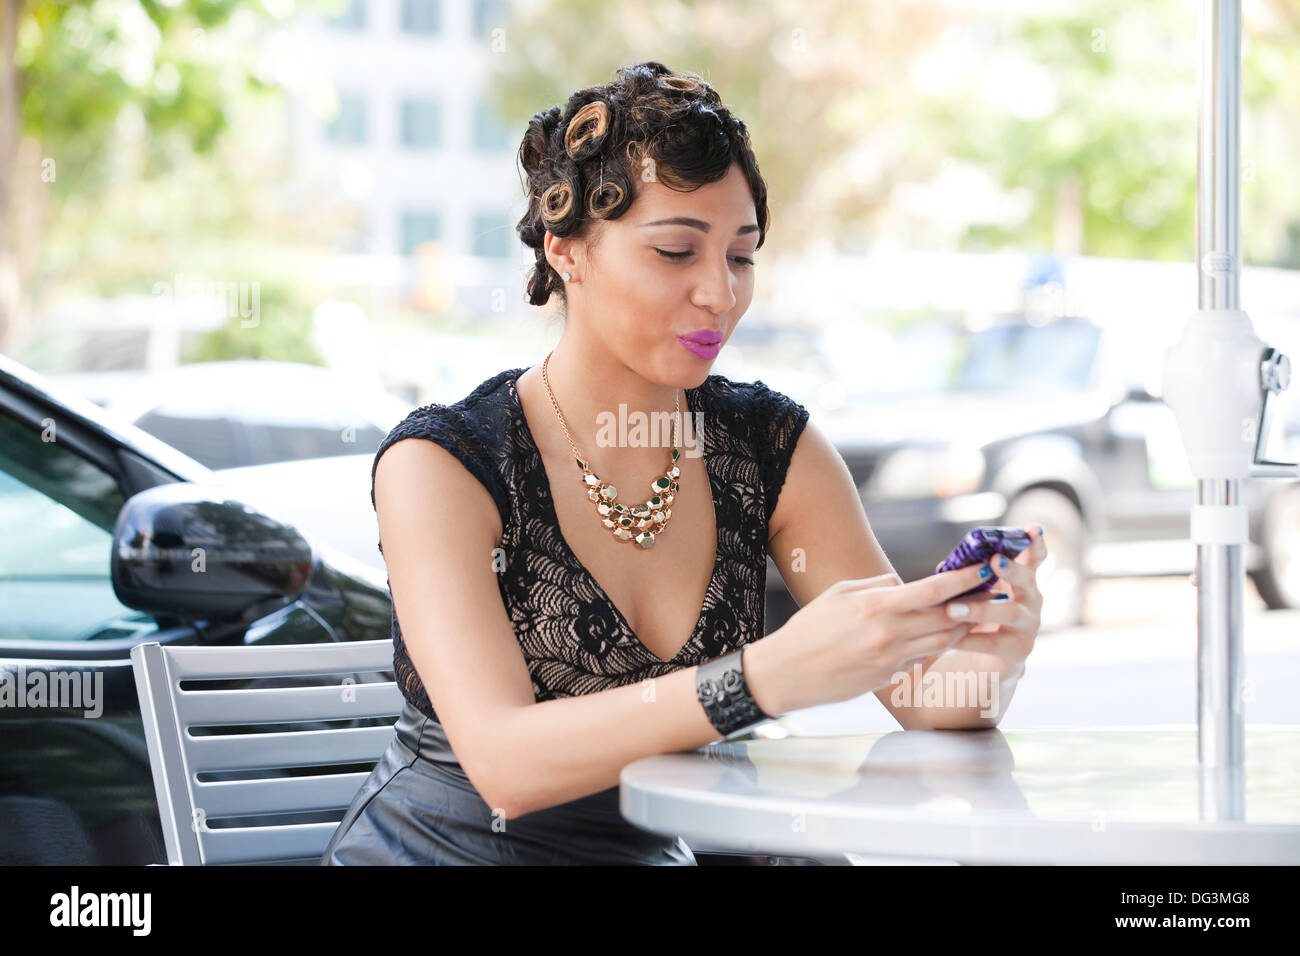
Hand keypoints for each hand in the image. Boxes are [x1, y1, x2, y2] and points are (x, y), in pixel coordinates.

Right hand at [750, 562, 993, 714]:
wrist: (787, 673)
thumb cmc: (809, 628)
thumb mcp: (839, 594)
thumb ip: (877, 586)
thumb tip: (903, 584)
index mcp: (876, 607)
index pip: (933, 591)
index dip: (964, 580)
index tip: (986, 569)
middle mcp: (889, 634)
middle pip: (946, 618)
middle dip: (971, 604)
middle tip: (991, 591)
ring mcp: (890, 660)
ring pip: (940, 641)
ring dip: (958, 627)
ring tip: (970, 613)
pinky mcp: (887, 678)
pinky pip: (920, 659)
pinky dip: (931, 646)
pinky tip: (935, 636)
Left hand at [942, 526, 1047, 678]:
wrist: (976, 662)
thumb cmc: (971, 616)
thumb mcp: (969, 591)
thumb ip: (963, 576)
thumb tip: (944, 566)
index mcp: (1019, 579)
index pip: (1033, 557)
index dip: (1035, 544)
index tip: (1033, 530)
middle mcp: (1030, 599)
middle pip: (1026, 580)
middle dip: (1011, 569)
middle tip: (993, 561)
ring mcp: (1027, 626)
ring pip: (1010, 612)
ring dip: (980, 608)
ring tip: (951, 609)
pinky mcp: (1017, 651)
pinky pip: (993, 643)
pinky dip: (969, 640)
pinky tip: (950, 639)